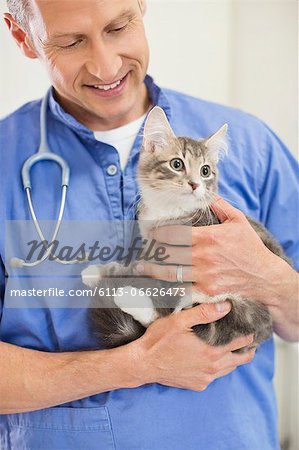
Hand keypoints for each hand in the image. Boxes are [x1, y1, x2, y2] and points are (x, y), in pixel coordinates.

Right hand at [132, 302, 254, 390]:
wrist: (143, 364)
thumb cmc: (159, 340)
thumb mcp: (179, 321)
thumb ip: (204, 313)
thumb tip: (226, 306)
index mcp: (211, 352)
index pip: (240, 343)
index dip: (249, 335)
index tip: (253, 328)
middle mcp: (212, 368)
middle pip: (240, 360)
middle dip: (248, 349)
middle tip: (251, 340)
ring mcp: (205, 379)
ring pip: (229, 369)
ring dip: (235, 359)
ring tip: (237, 348)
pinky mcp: (197, 385)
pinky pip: (215, 376)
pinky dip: (219, 367)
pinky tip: (214, 358)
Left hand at [137, 196, 276, 302]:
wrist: (263, 277)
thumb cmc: (250, 247)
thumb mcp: (238, 221)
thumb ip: (220, 206)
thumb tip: (206, 194)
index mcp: (209, 237)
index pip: (174, 234)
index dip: (158, 233)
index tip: (150, 233)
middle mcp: (203, 256)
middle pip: (168, 253)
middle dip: (152, 251)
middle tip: (143, 249)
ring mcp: (204, 275)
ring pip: (170, 273)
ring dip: (153, 270)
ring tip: (141, 267)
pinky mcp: (206, 291)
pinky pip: (182, 289)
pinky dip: (168, 287)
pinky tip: (158, 284)